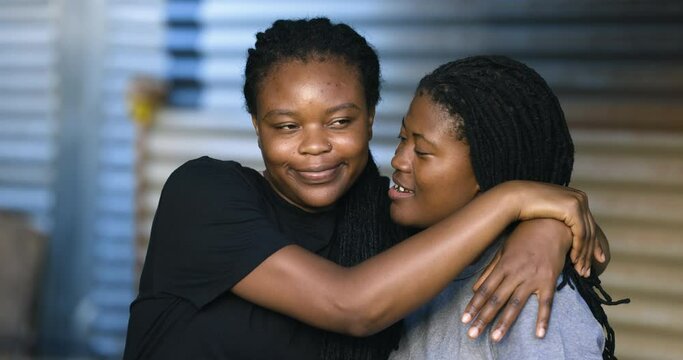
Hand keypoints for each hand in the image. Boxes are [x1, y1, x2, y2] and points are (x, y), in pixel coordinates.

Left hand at [461, 219, 567, 341]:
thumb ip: (490, 270)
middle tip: (472, 334)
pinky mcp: (549, 281)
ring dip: (504, 322)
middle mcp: (516, 273)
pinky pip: (546, 303)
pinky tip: (538, 334)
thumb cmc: (524, 237)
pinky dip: (543, 319)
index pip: (484, 289)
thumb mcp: (503, 250)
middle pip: (496, 299)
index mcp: (503, 265)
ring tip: (495, 338)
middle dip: (483, 318)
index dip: (474, 305)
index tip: (464, 319)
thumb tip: (474, 288)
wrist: (551, 225)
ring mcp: (533, 278)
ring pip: (516, 303)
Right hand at [500, 180, 605, 275]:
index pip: (590, 225)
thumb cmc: (526, 207)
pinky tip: (574, 261)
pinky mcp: (573, 208)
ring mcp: (578, 202)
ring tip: (581, 270)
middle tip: (588, 271)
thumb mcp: (549, 214)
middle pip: (591, 231)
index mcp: (577, 197)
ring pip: (587, 235)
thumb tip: (565, 233)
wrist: (516, 198)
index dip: (594, 244)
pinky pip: (580, 234)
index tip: (599, 259)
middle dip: (590, 254)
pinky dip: (579, 249)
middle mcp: (581, 198)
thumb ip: (560, 220)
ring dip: (584, 255)